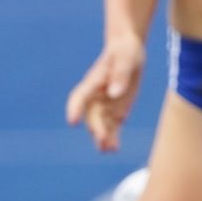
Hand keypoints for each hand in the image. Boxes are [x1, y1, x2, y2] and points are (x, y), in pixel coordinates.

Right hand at [65, 33, 144, 152]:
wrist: (128, 51)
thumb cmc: (125, 51)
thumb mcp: (126, 58)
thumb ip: (120, 74)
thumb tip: (114, 94)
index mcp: (93, 81)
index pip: (80, 97)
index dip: (75, 109)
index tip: (72, 121)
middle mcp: (94, 96)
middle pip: (91, 115)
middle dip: (96, 127)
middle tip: (102, 139)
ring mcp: (104, 105)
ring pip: (100, 125)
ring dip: (103, 138)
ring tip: (108, 149)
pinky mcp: (115, 110)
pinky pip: (112, 127)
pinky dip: (113, 138)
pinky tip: (115, 148)